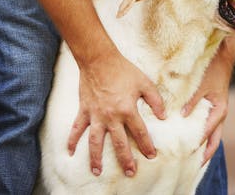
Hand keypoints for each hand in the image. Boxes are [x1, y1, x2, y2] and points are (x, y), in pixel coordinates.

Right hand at [67, 48, 165, 176]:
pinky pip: (77, 129)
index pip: (140, 133)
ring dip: (96, 158)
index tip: (151, 156)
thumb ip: (156, 100)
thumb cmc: (124, 71)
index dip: (147, 146)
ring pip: (95, 142)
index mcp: (128, 110)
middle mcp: (111, 116)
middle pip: (119, 143)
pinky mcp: (84, 111)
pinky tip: (70, 152)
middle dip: (125, 160)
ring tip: (97, 171)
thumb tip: (164, 116)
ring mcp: (96, 115)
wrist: (99, 60)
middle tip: (130, 172)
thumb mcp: (145, 83)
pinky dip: (72, 140)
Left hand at [181, 35, 234, 164]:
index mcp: (219, 111)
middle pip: (214, 140)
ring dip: (204, 145)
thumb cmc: (213, 71)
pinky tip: (191, 136)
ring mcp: (217, 111)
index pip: (207, 133)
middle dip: (205, 153)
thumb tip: (181, 115)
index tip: (186, 154)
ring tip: (192, 156)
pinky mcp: (213, 107)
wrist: (222, 58)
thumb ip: (192, 101)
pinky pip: (209, 125)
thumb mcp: (202, 86)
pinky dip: (203, 133)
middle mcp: (220, 114)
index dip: (197, 144)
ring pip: (213, 134)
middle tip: (194, 166)